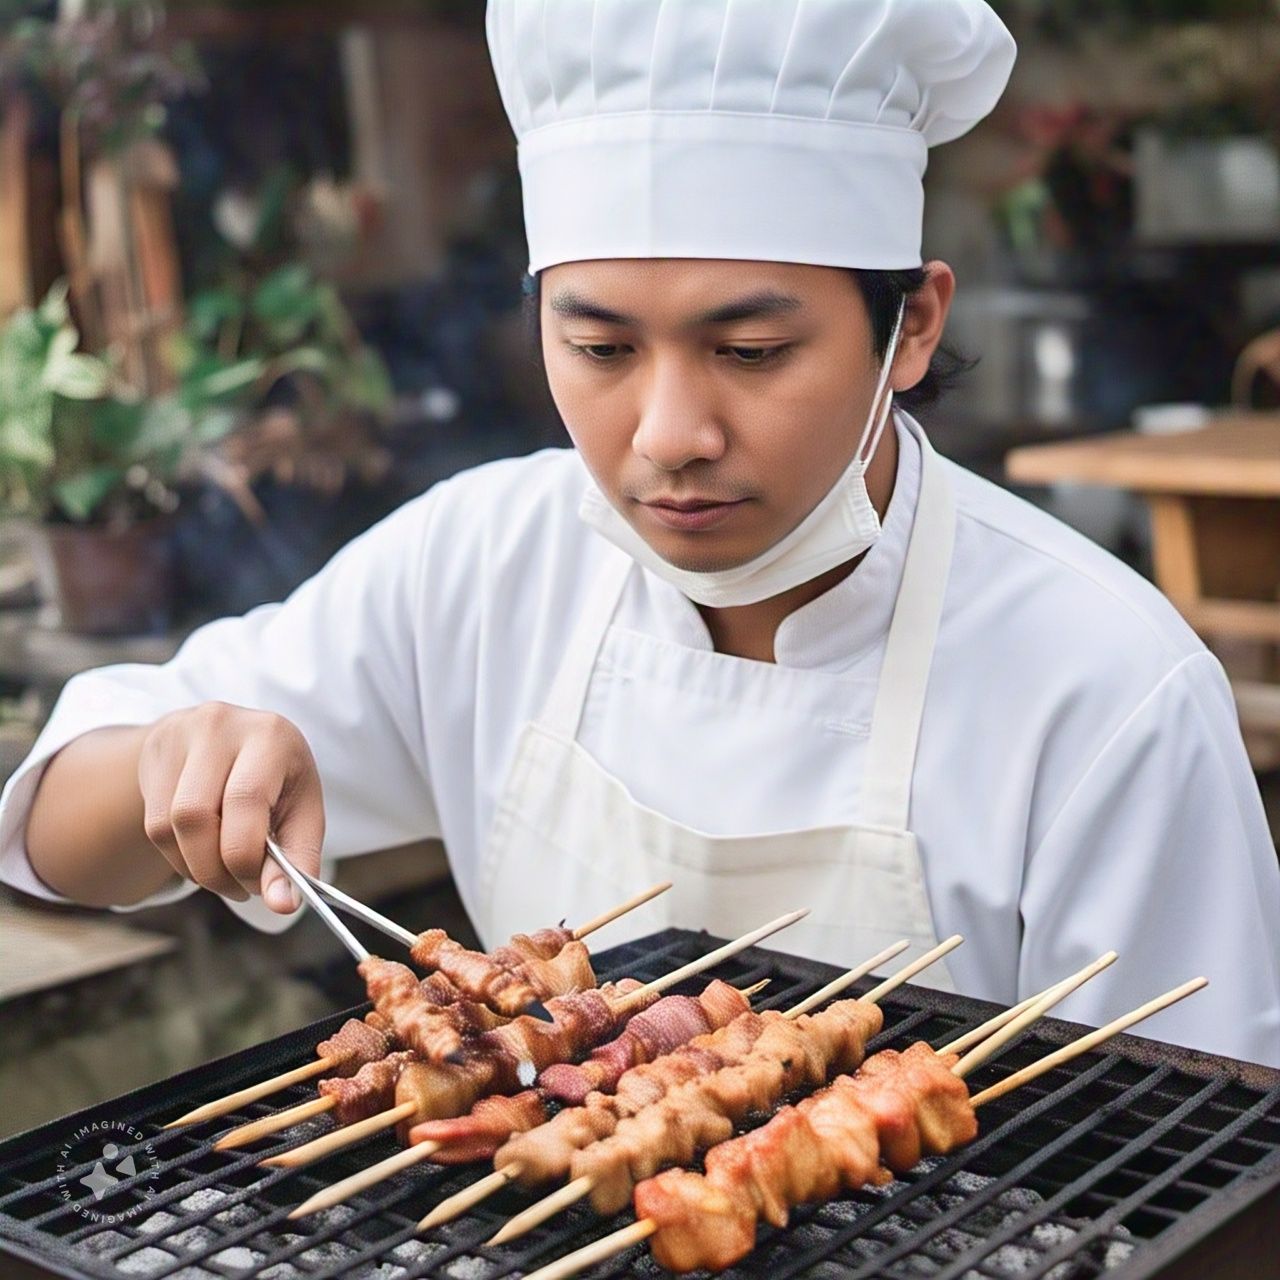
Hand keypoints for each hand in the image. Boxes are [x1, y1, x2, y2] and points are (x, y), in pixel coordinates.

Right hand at [137, 702, 324, 912]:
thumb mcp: (302, 809)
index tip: (263, 889)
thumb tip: (283, 904)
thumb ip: (299, 857)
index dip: (248, 857)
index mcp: (269, 735)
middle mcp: (220, 727)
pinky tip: (204, 855)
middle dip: (218, 869)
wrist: (233, 739)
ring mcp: (179, 737)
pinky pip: (155, 828)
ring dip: (198, 868)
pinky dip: (180, 858)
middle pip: (196, 816)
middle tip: (243, 886)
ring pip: (169, 827)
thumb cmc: (277, 779)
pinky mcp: (153, 756)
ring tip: (227, 873)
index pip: (245, 801)